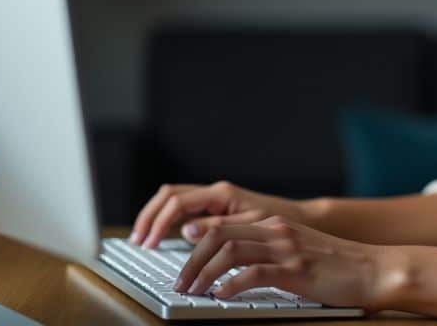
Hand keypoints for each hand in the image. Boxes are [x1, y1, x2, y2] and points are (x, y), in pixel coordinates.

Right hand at [130, 181, 304, 248]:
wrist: (299, 220)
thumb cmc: (280, 222)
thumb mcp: (251, 227)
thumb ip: (218, 228)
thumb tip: (187, 230)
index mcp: (221, 193)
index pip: (177, 201)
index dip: (159, 222)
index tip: (149, 243)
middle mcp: (215, 192)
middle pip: (169, 196)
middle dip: (149, 216)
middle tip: (137, 240)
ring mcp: (214, 199)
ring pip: (173, 199)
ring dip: (156, 217)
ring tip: (144, 239)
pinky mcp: (216, 208)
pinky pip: (184, 209)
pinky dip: (168, 220)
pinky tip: (163, 237)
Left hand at [173, 214, 392, 310]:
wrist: (374, 269)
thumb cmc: (337, 266)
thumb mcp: (297, 250)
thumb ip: (267, 251)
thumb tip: (232, 269)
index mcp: (274, 224)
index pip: (222, 227)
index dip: (195, 245)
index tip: (181, 267)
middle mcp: (276, 230)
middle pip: (218, 235)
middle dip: (190, 260)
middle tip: (179, 284)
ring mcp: (286, 249)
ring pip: (229, 252)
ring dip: (203, 273)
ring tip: (191, 292)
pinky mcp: (296, 270)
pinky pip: (254, 273)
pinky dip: (231, 285)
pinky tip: (221, 297)